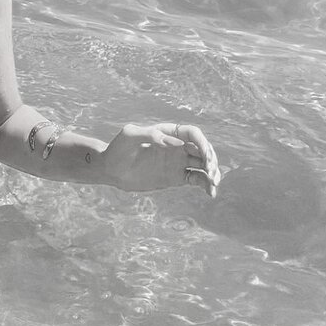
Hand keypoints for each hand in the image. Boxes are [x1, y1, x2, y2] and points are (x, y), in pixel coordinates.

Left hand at [101, 122, 219, 197]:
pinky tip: (210, 193)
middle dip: (211, 159)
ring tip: (214, 184)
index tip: (205, 157)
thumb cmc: (118, 148)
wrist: (111, 170)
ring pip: (204, 164)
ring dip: (214, 173)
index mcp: (167, 132)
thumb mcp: (129, 136)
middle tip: (210, 172)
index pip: (193, 133)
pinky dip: (206, 185)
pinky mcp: (177, 176)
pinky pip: (197, 179)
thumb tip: (176, 144)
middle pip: (203, 148)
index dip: (203, 143)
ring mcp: (178, 161)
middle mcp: (176, 146)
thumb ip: (150, 135)